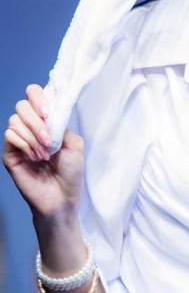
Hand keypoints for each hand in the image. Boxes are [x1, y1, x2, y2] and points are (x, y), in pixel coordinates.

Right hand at [3, 84, 83, 219]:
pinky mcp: (10, 153)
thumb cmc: (70, 172)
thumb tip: (49, 109)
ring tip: (45, 154)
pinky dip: (24, 143)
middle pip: (22, 105)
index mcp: (47, 121)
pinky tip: (34, 157)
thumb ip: (61, 123)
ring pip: (15, 120)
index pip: (35, 95)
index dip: (39, 97)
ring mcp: (19, 140)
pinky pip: (10, 136)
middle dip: (37, 121)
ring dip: (32, 135)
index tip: (47, 111)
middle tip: (49, 139)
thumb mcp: (74, 143)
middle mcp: (31, 127)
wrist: (61, 197)